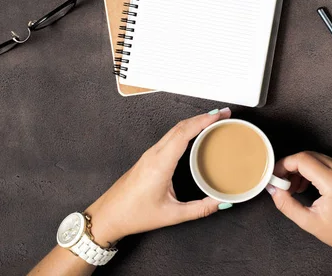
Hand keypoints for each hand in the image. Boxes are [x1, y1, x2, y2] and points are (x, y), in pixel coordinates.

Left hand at [85, 108, 230, 245]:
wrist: (108, 216)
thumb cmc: (133, 214)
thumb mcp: (172, 215)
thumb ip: (200, 209)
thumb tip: (220, 203)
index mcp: (160, 164)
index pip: (184, 133)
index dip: (203, 121)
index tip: (219, 115)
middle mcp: (154, 155)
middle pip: (181, 126)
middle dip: (203, 117)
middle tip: (222, 114)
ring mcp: (150, 154)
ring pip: (174, 130)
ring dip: (194, 122)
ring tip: (212, 120)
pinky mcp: (148, 158)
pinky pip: (169, 137)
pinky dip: (185, 130)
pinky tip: (193, 133)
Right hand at [267, 152, 331, 275]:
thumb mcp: (309, 222)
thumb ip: (287, 205)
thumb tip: (274, 190)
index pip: (302, 160)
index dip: (284, 165)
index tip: (275, 175)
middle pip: (308, 155)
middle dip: (291, 166)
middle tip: (282, 182)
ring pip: (317, 158)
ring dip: (302, 168)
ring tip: (294, 188)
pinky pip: (327, 163)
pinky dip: (313, 170)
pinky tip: (307, 186)